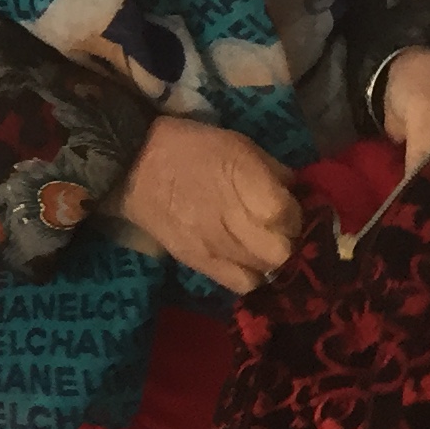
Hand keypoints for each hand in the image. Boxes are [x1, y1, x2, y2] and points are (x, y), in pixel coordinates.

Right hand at [113, 117, 302, 292]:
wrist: (134, 166)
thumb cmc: (190, 147)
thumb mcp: (238, 143)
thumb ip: (272, 170)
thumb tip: (295, 192)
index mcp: (245, 179)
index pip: (288, 215)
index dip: (295, 213)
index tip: (287, 208)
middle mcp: (232, 217)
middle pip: (281, 250)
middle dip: (286, 240)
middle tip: (277, 229)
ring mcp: (215, 245)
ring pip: (266, 270)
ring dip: (270, 259)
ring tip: (260, 245)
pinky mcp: (200, 263)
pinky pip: (242, 285)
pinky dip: (252, 276)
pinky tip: (246, 261)